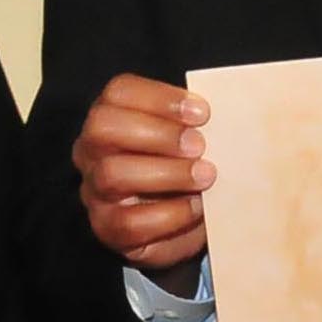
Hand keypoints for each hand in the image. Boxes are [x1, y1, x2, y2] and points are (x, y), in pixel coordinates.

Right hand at [71, 73, 212, 285]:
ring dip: (168, 173)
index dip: (160, 98)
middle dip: (159, 134)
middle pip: (103, 127)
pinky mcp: (108, 229)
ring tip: (206, 176)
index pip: (118, 93)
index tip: (202, 113)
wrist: (186, 222)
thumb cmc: (188, 167)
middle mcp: (92, 151)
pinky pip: (130, 222)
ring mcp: (95, 191)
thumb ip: (198, 121)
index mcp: (111, 117)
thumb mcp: (192, 137)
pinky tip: (198, 208)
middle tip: (200, 146)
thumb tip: (229, 109)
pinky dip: (171, 214)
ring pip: (113, 174)